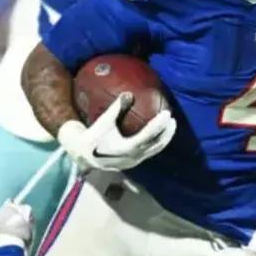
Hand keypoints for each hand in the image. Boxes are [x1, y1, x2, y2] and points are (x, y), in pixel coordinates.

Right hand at [57, 93, 176, 171]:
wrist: (84, 156)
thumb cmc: (94, 137)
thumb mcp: (104, 122)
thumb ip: (116, 108)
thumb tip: (128, 93)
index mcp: (126, 148)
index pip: (148, 136)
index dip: (158, 125)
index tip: (167, 114)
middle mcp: (133, 157)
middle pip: (156, 145)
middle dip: (166, 133)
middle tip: (172, 119)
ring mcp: (134, 161)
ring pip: (154, 150)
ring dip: (164, 139)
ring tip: (171, 126)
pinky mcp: (133, 162)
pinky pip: (149, 152)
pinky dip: (156, 143)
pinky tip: (159, 134)